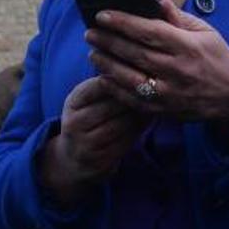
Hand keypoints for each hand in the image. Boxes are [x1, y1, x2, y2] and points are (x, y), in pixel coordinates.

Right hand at [40, 76, 147, 205]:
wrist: (72, 157)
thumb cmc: (87, 120)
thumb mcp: (86, 101)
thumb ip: (105, 86)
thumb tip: (136, 68)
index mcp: (73, 102)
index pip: (100, 84)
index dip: (123, 79)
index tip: (141, 73)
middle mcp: (75, 122)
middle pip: (114, 104)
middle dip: (136, 97)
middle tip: (156, 88)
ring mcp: (86, 143)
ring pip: (123, 124)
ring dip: (142, 114)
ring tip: (156, 103)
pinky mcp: (99, 159)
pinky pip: (126, 141)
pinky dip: (139, 130)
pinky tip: (148, 121)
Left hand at [86, 0, 228, 129]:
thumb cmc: (217, 58)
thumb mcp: (206, 32)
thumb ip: (180, 18)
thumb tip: (159, 1)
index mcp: (187, 46)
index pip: (149, 31)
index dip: (123, 22)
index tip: (102, 15)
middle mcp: (177, 70)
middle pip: (135, 53)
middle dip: (109, 41)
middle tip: (90, 33)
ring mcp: (170, 92)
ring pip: (130, 78)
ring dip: (107, 65)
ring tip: (93, 53)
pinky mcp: (165, 110)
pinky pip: (134, 101)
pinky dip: (116, 89)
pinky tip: (103, 77)